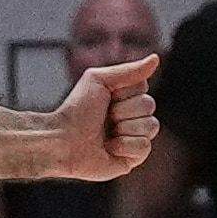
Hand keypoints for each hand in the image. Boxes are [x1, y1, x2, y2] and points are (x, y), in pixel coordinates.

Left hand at [42, 50, 161, 180]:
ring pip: (151, 126)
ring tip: (105, 133)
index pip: (144, 88)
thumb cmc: (76, 109)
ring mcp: (133, 138)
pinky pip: (145, 147)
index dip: (124, 91)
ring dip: (124, 128)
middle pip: (149, 106)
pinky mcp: (131, 158)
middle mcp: (132, 117)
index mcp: (125, 98)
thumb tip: (156, 58)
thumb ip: (129, 70)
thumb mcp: (99, 80)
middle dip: (123, 110)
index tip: (105, 97)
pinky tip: (109, 147)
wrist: (60, 139)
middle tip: (104, 117)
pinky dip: (125, 145)